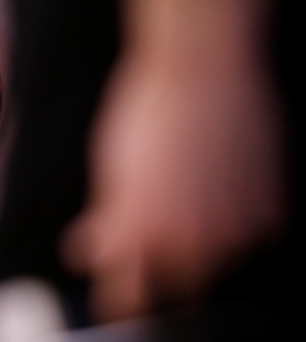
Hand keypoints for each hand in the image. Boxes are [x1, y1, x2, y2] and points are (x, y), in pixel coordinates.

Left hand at [62, 53, 285, 320]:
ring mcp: (233, 230)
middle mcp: (187, 242)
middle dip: (163, 264)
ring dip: (204, 241)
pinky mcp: (268, 210)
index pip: (128, 295)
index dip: (123, 295)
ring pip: (217, 263)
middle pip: (176, 284)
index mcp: (139, 234)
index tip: (122, 288)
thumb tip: (92, 251)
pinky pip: (251, 236)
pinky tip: (224, 182)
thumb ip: (107, 220)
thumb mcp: (111, 168)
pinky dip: (238, 219)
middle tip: (162, 225)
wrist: (200, 64)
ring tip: (194, 189)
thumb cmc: (145, 111)